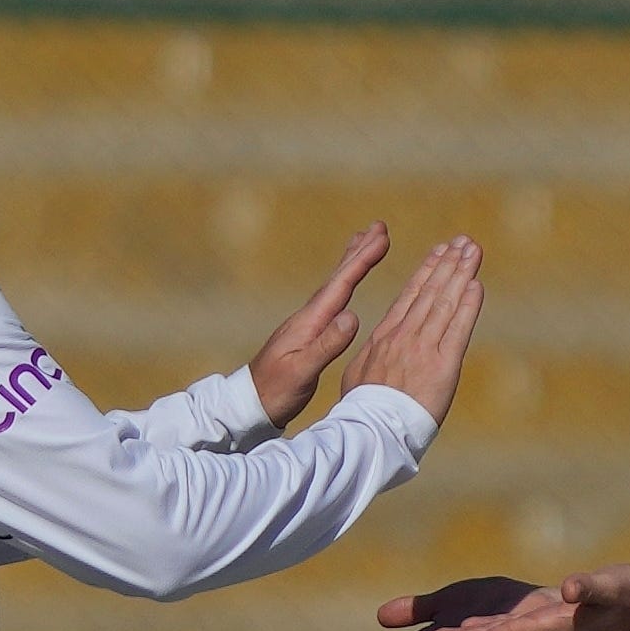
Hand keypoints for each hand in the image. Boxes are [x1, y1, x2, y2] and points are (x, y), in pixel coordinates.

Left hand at [248, 223, 390, 426]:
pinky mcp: (307, 334)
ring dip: (352, 263)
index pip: (341, 285)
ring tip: (364, 243)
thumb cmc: (275, 391)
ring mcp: (306, 324)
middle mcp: (308, 318)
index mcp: (309, 323)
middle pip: (338, 278)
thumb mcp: (302, 371)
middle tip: (378, 226)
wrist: (248, 404)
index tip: (381, 238)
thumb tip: (352, 315)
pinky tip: (347, 286)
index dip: (361, 260)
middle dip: (359, 252)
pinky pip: (333, 301)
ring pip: (335, 286)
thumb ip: (327, 345)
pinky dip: (344, 285)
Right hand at [341, 236, 484, 424]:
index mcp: (385, 335)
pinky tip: (476, 285)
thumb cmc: (362, 408)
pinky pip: (459, 328)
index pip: (410, 295)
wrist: (371, 428)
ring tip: (473, 251)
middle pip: (431, 291)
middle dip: (449, 263)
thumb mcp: (359, 373)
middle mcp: (405, 335)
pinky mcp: (443, 364)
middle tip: (464, 241)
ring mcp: (424, 347)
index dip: (428, 270)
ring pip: (445, 302)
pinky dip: (468, 305)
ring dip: (461, 273)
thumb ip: (373, 355)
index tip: (440, 251)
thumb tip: (377, 348)